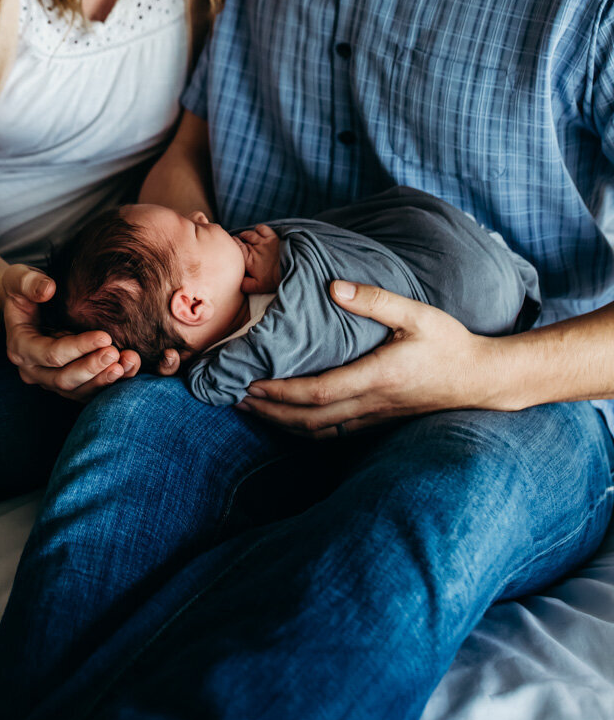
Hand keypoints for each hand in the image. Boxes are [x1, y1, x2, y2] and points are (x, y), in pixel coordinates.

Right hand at [2, 265, 179, 400]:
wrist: (28, 304)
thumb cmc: (25, 289)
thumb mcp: (19, 278)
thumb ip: (30, 283)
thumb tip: (48, 289)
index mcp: (20, 347)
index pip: (51, 354)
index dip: (78, 348)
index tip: (105, 336)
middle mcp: (33, 369)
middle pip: (64, 379)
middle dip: (92, 368)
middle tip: (116, 353)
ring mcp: (50, 379)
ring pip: (78, 391)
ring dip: (103, 380)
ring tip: (127, 363)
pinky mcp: (68, 382)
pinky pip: (89, 391)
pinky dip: (110, 384)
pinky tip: (129, 368)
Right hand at [238, 224, 281, 293]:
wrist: (292, 271)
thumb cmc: (274, 280)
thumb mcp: (258, 288)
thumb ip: (244, 285)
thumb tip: (236, 282)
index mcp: (248, 260)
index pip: (236, 247)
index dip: (232, 245)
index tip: (232, 246)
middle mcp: (254, 249)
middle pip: (240, 240)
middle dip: (238, 241)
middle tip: (239, 245)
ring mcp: (263, 242)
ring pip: (249, 233)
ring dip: (246, 235)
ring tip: (246, 238)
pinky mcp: (273, 237)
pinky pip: (261, 228)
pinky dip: (258, 229)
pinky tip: (258, 234)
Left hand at [242, 280, 502, 437]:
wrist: (483, 380)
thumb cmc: (450, 344)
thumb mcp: (415, 314)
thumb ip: (374, 299)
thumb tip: (333, 287)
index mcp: (377, 377)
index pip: (319, 392)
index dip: (281, 393)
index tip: (251, 385)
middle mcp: (372, 403)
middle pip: (311, 419)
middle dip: (271, 412)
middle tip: (236, 399)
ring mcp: (377, 417)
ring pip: (321, 430)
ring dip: (284, 423)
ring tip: (254, 410)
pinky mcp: (382, 421)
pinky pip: (336, 432)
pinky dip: (308, 429)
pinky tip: (293, 420)